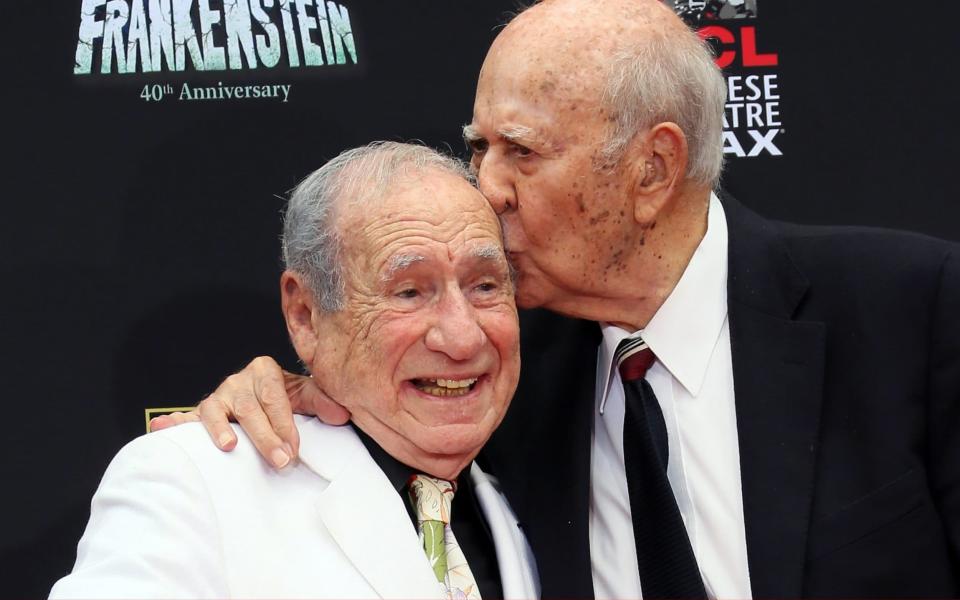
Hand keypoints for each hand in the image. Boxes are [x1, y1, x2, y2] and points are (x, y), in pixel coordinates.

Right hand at [149, 356, 349, 467]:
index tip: (294, 448)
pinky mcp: (201, 414)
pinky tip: (160, 428)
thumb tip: (341, 415)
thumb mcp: (306, 395)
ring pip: (214, 411)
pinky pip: (185, 418)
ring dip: (219, 429)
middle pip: (249, 408)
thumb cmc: (286, 398)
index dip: (285, 423)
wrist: (266, 395)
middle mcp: (238, 381)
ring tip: (229, 446)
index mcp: (264, 371)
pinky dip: (172, 423)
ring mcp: (218, 397)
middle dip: (265, 436)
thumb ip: (323, 402)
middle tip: (280, 460)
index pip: (275, 398)